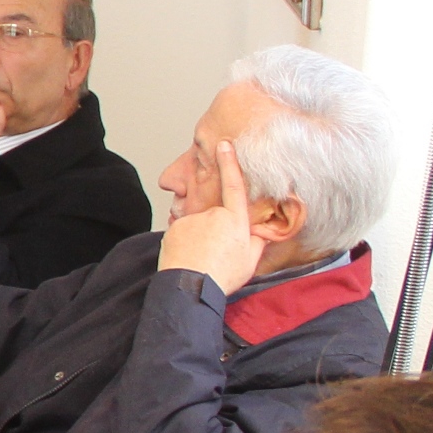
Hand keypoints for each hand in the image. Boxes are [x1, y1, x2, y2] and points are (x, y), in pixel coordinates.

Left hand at [160, 140, 273, 294]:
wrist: (191, 288)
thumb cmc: (223, 275)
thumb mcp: (251, 259)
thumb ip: (257, 240)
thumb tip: (261, 230)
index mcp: (234, 219)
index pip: (234, 185)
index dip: (229, 163)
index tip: (224, 144)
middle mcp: (211, 215)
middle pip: (215, 217)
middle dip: (216, 231)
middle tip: (216, 254)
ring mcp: (190, 220)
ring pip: (197, 225)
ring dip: (199, 238)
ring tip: (202, 259)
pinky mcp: (172, 229)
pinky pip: (182, 232)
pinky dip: (185, 243)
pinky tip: (189, 258)